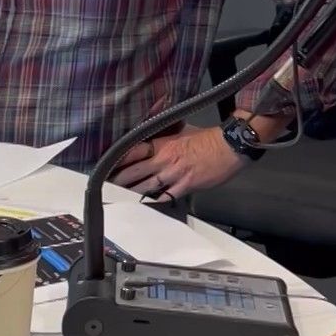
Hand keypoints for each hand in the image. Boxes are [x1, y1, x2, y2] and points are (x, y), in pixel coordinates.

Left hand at [109, 124, 245, 200]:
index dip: (119, 159)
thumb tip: (153, 131)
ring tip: (118, 198)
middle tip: (105, 185)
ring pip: (146, 186)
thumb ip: (165, 132)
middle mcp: (165, 159)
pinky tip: (143, 207)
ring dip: (131, 193)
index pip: (134, 151)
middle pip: (135, 171)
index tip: (108, 165)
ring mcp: (174, 175)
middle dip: (119, 179)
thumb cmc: (207, 138)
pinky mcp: (185, 186)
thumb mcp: (182, 128)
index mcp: (163, 143)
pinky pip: (165, 197)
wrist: (229, 146)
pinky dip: (153, 202)